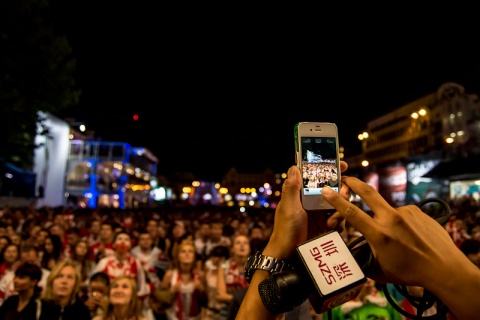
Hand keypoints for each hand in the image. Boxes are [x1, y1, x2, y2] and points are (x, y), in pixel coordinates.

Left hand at [263, 162, 348, 259]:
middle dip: (341, 191)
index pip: (317, 176)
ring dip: (340, 209)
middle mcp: (313, 201)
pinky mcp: (327, 225)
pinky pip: (340, 219)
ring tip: (332, 220)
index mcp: (302, 193)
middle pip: (333, 189)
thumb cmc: (285, 229)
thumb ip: (292, 188)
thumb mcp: (288, 207)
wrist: (289, 254)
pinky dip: (339, 222)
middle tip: (344, 194)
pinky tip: (331, 228)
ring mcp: (321, 213)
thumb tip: (294, 167)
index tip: (342, 165)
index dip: (329, 169)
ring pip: (339, 204)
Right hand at [321, 175, 461, 285]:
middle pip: (368, 193)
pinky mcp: (418, 212)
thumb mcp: (380, 271)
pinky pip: (402, 215)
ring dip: (386, 220)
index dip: (336, 200)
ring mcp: (406, 213)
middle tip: (346, 178)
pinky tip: (410, 237)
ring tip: (399, 240)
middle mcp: (391, 219)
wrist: (444, 268)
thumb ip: (365, 258)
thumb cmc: (411, 273)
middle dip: (354, 182)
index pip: (352, 213)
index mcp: (379, 234)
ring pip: (387, 212)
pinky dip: (401, 224)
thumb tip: (356, 253)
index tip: (326, 190)